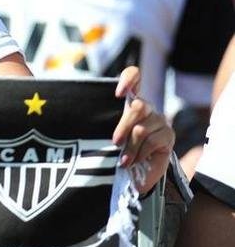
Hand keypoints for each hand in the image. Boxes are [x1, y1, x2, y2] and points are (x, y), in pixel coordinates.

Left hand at [112, 66, 173, 194]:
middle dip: (123, 127)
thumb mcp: (104, 133)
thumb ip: (100, 120)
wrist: (136, 171)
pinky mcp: (168, 135)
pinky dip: (140, 154)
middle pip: (138, 107)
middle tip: (115, 142)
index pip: (134, 76)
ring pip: (141, 129)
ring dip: (131, 147)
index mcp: (128, 100)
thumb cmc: (117, 149)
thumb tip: (78, 114)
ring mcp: (159, 120)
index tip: (118, 94)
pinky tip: (134, 161)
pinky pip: (152, 141)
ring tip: (124, 160)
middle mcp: (146, 108)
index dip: (129, 79)